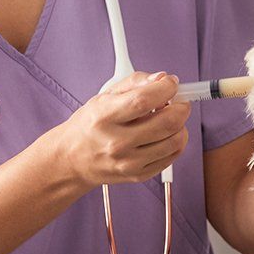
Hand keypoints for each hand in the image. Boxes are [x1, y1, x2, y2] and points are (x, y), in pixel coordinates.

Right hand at [54, 72, 190, 188]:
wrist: (72, 160)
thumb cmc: (89, 125)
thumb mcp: (103, 96)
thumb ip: (134, 82)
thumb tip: (162, 78)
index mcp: (104, 117)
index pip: (144, 100)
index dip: (166, 88)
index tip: (170, 83)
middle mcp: (117, 142)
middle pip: (167, 122)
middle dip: (181, 106)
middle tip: (178, 101)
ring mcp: (129, 162)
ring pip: (175, 141)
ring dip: (181, 124)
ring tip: (170, 117)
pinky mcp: (138, 175)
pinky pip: (172, 156)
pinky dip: (176, 141)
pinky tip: (166, 134)